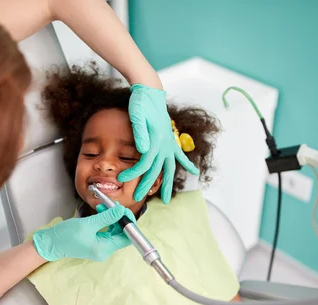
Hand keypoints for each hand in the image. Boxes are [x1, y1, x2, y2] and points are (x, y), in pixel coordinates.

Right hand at [33, 205, 130, 261]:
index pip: (127, 238)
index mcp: (105, 249)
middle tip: (113, 205)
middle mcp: (105, 250)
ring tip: (104, 206)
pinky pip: (106, 231)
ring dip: (111, 217)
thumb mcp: (88, 224)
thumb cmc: (66, 236)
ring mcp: (101, 247)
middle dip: (119, 218)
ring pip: (114, 230)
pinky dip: (106, 220)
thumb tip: (121, 210)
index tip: (124, 210)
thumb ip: (107, 217)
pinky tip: (101, 211)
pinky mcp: (96, 242)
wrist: (50, 243)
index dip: (128, 223)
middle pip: (122, 234)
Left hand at [118, 84, 198, 203]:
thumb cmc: (141, 102)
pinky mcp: (169, 139)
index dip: (133, 173)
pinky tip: (195, 171)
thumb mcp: (137, 114)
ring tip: (166, 200)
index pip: (144, 163)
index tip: (122, 178)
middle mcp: (164, 144)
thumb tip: (143, 149)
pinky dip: (187, 163)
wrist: (150, 91)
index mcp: (155, 141)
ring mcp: (169, 142)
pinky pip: (179, 155)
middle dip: (146, 185)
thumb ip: (140, 132)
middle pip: (155, 170)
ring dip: (167, 184)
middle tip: (136, 198)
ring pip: (169, 168)